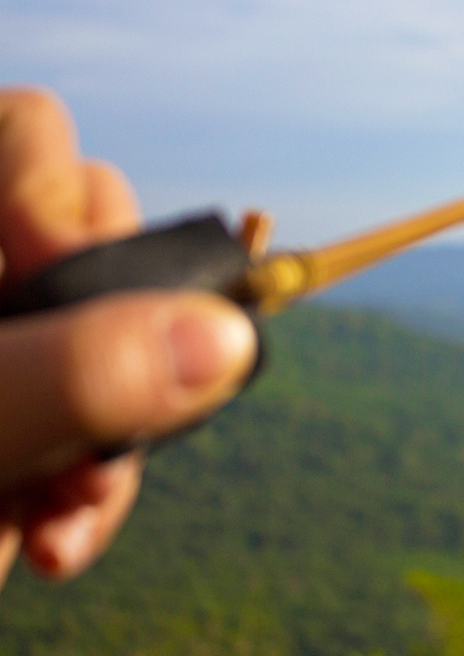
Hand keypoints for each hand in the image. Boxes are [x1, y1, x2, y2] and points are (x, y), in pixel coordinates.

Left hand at [0, 89, 255, 587]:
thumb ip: (56, 378)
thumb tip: (226, 337)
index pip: (24, 137)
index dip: (58, 200)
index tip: (61, 289)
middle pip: (94, 238)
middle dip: (116, 339)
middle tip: (87, 425)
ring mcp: (5, 342)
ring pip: (122, 340)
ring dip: (114, 434)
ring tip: (61, 522)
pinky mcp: (26, 417)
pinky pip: (106, 419)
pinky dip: (94, 484)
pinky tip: (51, 541)